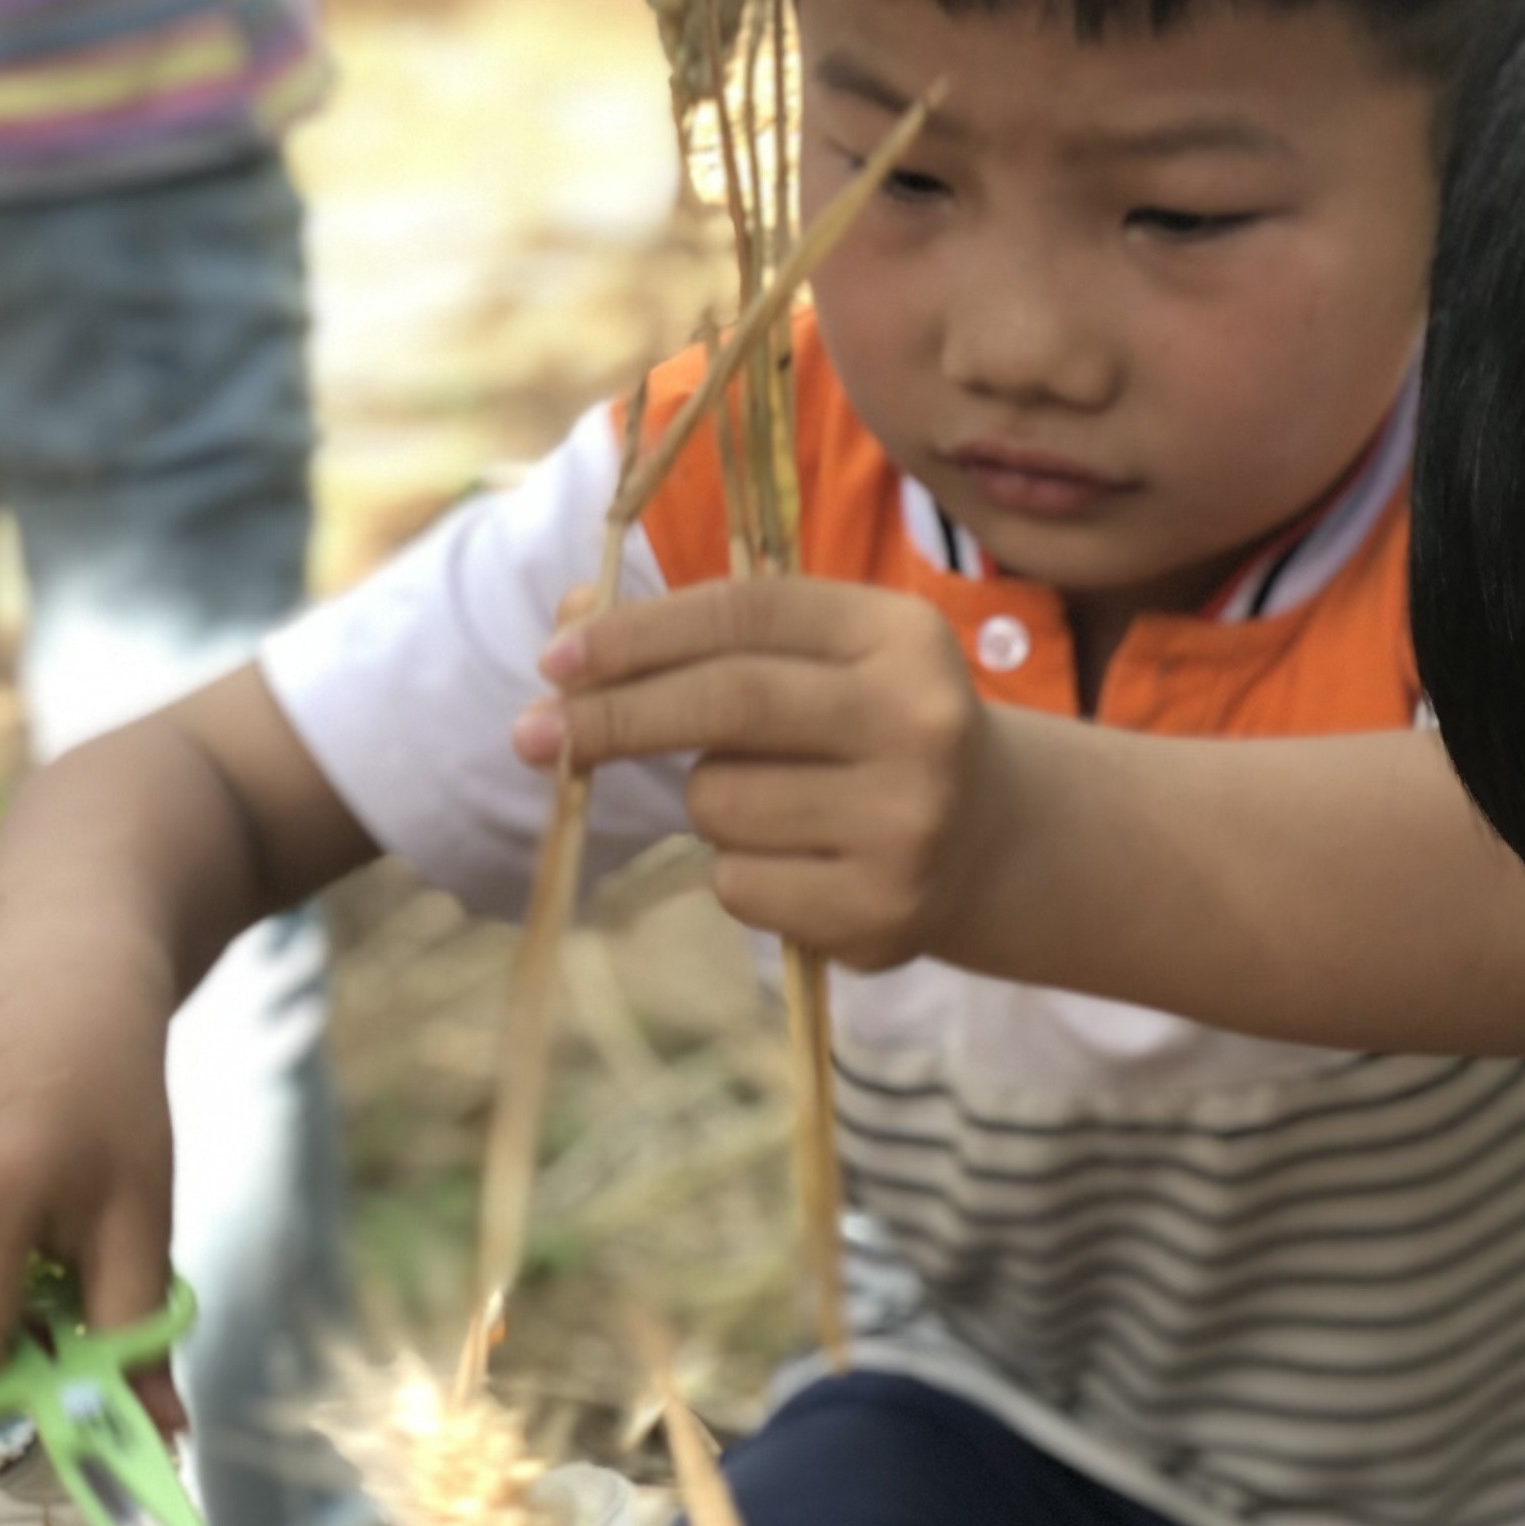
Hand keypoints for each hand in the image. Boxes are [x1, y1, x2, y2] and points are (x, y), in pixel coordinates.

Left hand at [520, 578, 1008, 969]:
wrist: (993, 839)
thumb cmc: (868, 729)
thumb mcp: (815, 658)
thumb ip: (705, 634)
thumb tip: (569, 622)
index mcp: (901, 635)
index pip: (744, 614)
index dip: (637, 633)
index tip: (554, 659)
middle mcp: (920, 723)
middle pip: (727, 704)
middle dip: (612, 716)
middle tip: (531, 733)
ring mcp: (910, 823)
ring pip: (720, 803)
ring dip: (706, 804)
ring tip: (772, 804)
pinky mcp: (884, 911)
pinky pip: (739, 885)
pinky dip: (739, 873)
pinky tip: (799, 864)